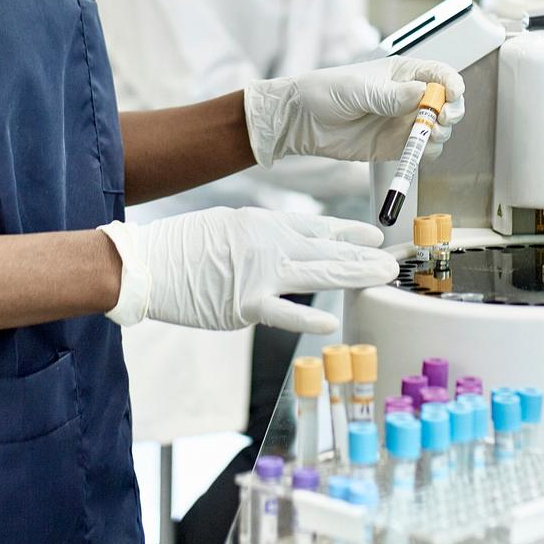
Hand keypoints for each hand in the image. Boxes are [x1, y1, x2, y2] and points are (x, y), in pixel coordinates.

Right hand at [97, 207, 396, 332]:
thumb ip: (261, 238)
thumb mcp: (228, 225)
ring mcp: (259, 274)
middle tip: (395, 259)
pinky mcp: (244, 304)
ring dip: (352, 275)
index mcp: (264, 223)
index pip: (316, 228)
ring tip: (382, 276)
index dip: (349, 233)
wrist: (148, 262)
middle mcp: (268, 244)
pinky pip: (282, 311)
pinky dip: (307, 315)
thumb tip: (285, 249)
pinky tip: (331, 320)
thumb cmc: (182, 245)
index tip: (375, 237)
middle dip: (363, 256)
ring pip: (317, 274)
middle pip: (326, 251)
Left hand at [243, 57, 465, 168]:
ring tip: (426, 135)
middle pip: (446, 102)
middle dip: (450, 110)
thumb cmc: (325, 92)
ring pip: (439, 127)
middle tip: (440, 118)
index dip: (451, 83)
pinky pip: (423, 149)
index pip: (439, 74)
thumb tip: (423, 94)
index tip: (452, 94)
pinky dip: (427, 152)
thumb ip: (390, 95)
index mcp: (402, 73)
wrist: (302, 121)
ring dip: (440, 133)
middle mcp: (408, 96)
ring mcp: (403, 121)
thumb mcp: (358, 90)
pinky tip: (417, 150)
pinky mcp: (396, 144)